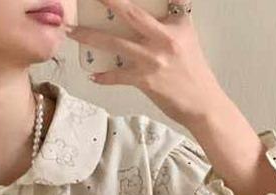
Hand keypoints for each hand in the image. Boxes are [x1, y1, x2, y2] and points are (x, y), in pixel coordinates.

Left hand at [65, 0, 226, 125]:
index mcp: (176, 24)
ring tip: (73, 32)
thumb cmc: (193, 73)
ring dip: (91, 37)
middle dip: (110, 1)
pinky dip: (104, 76)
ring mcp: (153, 60)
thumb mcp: (187, 37)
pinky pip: (118, 76)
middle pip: (131, 14)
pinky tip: (93, 74)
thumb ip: (172, 20)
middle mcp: (164, 38)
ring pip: (116, 44)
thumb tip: (158, 10)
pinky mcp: (145, 81)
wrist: (203, 104)